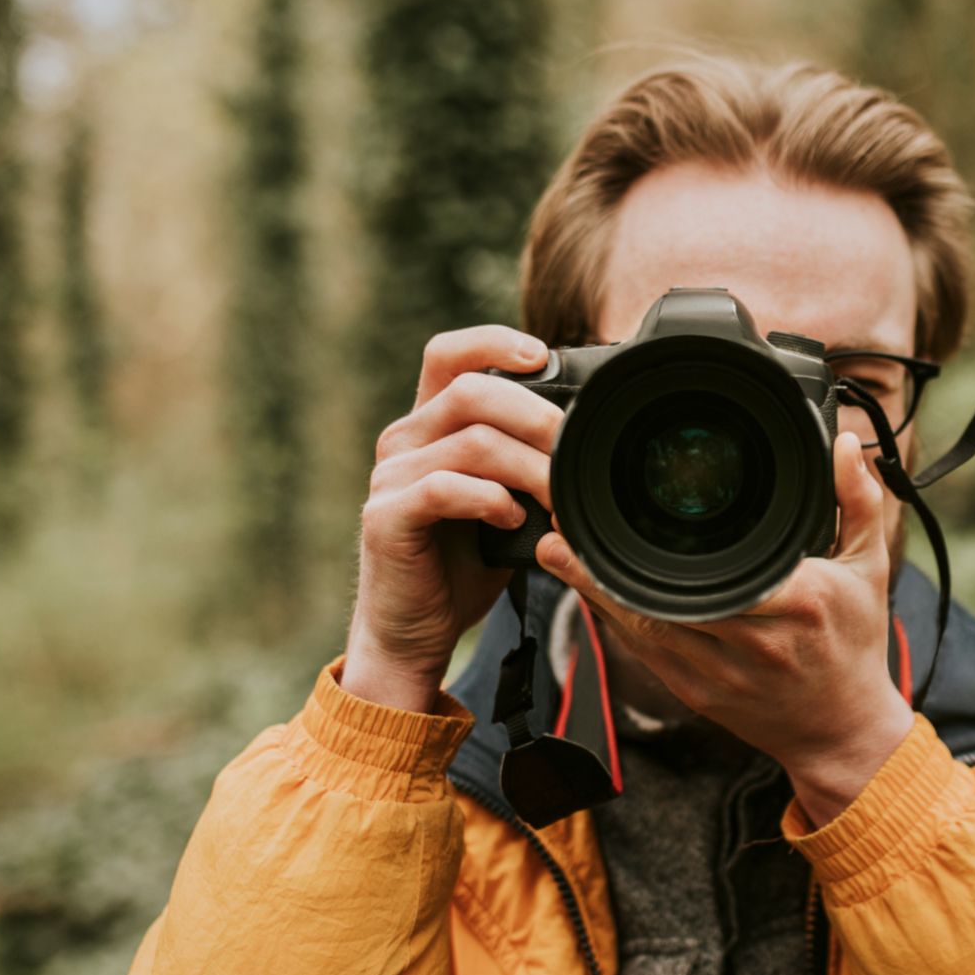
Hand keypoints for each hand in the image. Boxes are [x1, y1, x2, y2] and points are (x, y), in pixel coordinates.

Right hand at [341, 326, 562, 713]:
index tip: (544, 356)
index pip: (449, 353)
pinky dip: (490, 500)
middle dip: (537, 414)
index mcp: (428, 425)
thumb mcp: (503, 501)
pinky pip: (445, 488)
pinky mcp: (387, 517)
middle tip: (576, 448)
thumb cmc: (461, 565)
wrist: (414, 632)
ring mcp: (390, 477)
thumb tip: (587, 439)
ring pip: (471, 441)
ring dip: (529, 467)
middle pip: (471, 389)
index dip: (494, 341)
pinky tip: (512, 521)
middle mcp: (403, 440)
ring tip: (559, 499)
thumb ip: (525, 462)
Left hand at [536, 431, 915, 824]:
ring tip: (558, 551)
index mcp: (795, 602)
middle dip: (602, 566)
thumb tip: (840, 445)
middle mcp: (752, 641)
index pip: (716, 574)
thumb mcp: (869, 569)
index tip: (618, 513)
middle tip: (562, 524)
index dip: (656, 551)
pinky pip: (643, 653)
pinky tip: (587, 590)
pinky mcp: (696, 694)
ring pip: (639, 629)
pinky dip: (612, 619)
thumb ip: (857, 502)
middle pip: (659, 600)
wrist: (842, 731)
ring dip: (592, 591)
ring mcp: (718, 673)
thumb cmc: (854, 645)